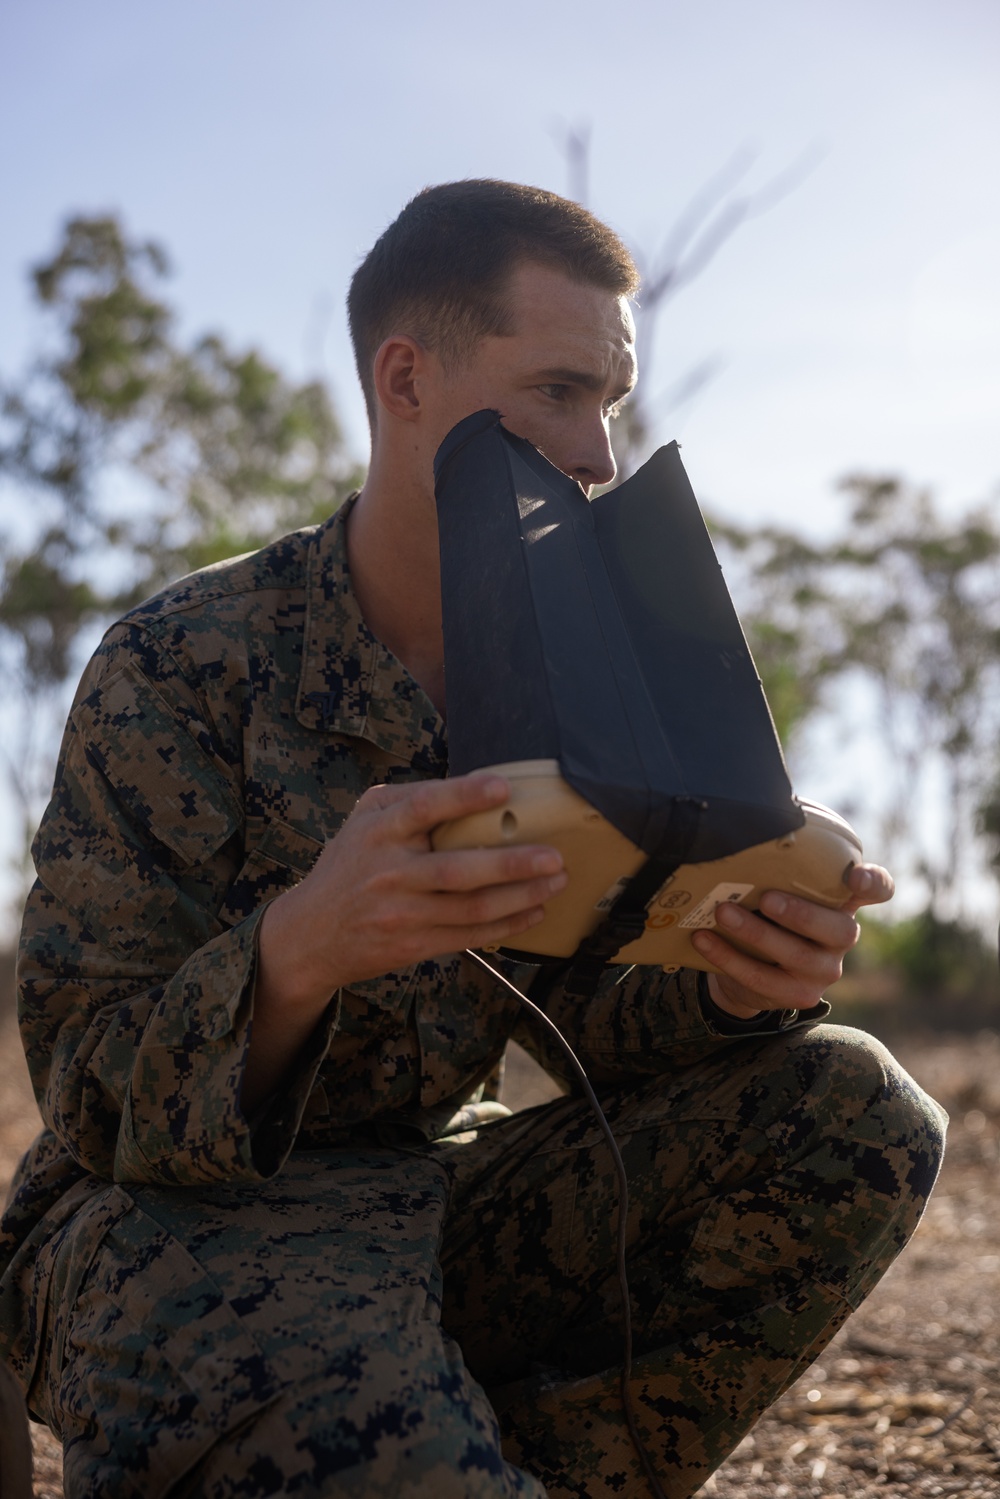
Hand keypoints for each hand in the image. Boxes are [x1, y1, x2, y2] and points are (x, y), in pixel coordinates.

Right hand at [242, 773, 565, 1107]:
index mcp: (379, 830)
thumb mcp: (365, 821)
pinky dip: (507, 924)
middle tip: (554, 856)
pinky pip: (469, 935)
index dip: (464, 796)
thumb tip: (475, 786)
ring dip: (521, 896)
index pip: (423, 807)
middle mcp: (389, 871)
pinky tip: (534, 911)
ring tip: (556, 881)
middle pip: (459, 869)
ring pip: (472, 907)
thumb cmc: (350, 865)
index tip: (503, 787)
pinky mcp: (412, 944)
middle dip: (513, 864)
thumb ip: (410, 801)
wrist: (310, 934)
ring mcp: (402, 912)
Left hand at [690, 862, 893, 1021]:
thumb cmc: (768, 911)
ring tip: (722, 913)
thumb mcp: (780, 886)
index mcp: (844, 902)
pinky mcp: (800, 995)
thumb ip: (781, 865)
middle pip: (839, 930)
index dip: (873, 882)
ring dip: (755, 934)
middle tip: (765, 898)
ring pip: (796, 955)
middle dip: (800, 914)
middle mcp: (843, 937)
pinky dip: (729, 957)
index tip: (856, 876)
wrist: (750, 966)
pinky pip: (763, 979)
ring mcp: (825, 970)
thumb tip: (748, 820)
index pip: (879, 889)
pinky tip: (703, 939)